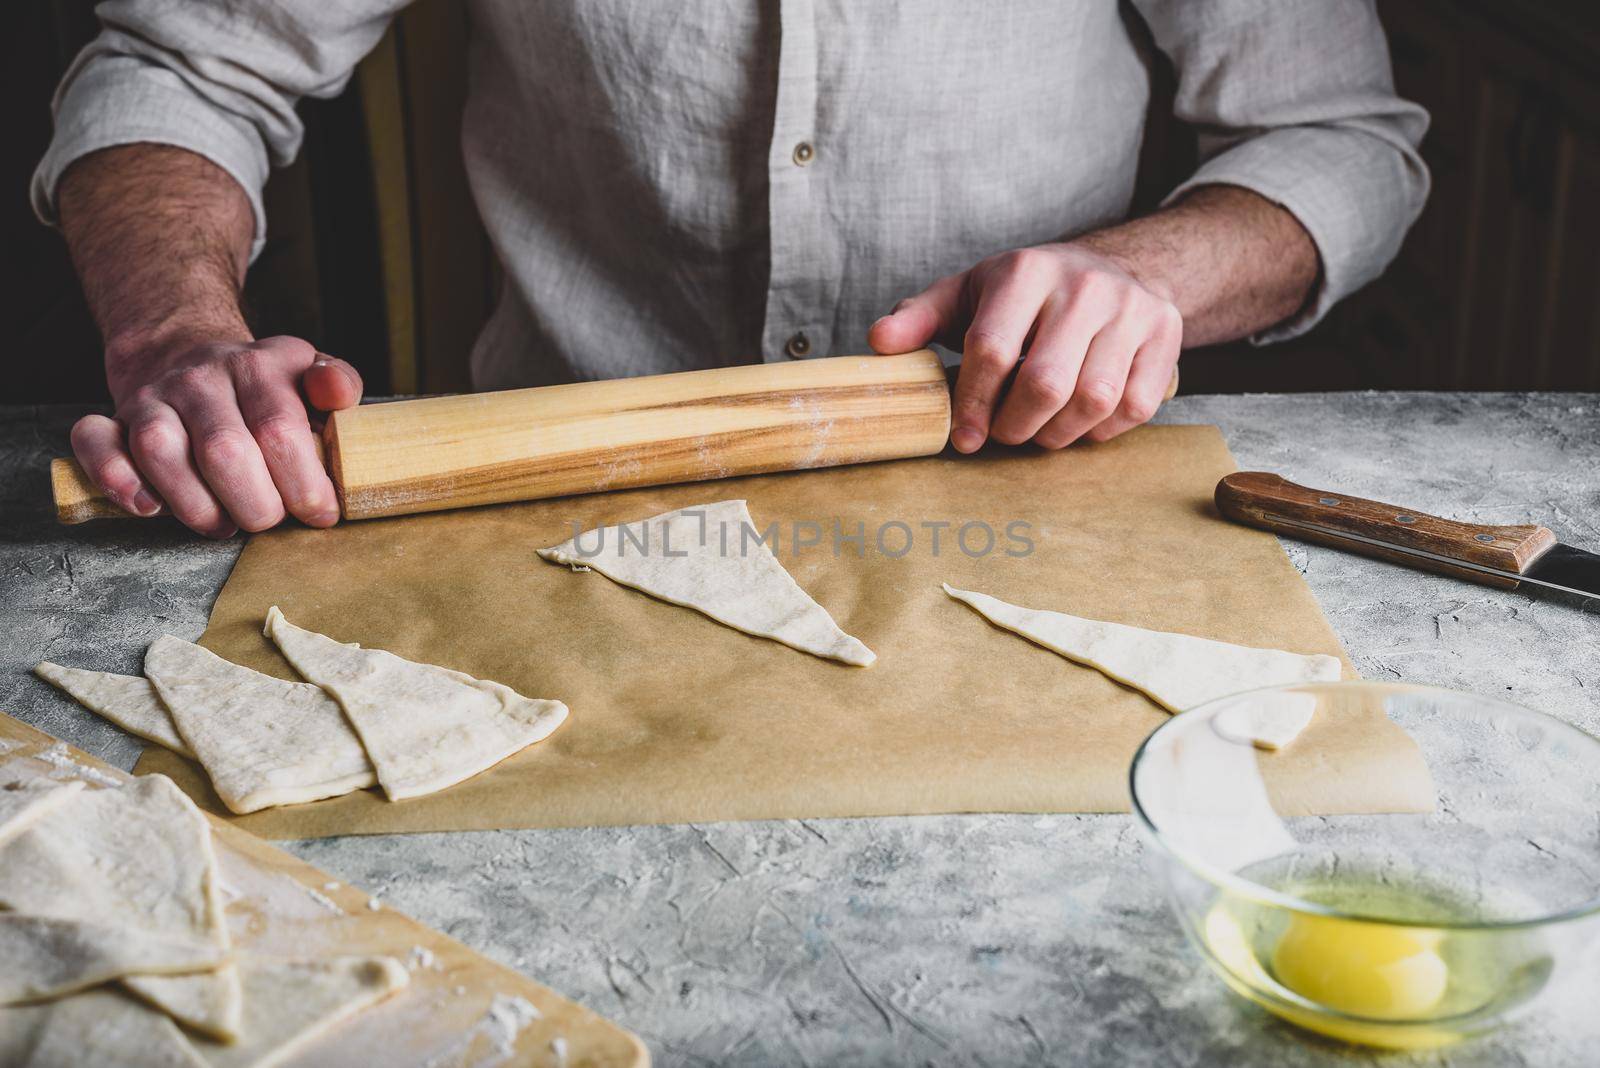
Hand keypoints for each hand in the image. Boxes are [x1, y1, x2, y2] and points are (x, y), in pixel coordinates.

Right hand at [70, 336, 362, 536]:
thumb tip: (336, 393)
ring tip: (224, 524)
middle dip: (255, 504)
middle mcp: (203, 376)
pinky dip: (116, 479)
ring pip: (160, 451)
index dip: (303, 484)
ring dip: (196, 506)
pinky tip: (149, 508)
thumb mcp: (311, 375)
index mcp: (260, 366)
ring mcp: (155, 396)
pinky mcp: (115, 416)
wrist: (190, 354)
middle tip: (269, 518)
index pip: (280, 429)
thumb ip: (338, 384)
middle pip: (224, 450)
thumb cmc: (265, 388)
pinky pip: (96, 443)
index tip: (318, 512)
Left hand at [869, 242, 1181, 452]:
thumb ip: (920, 318)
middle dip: (1015, 427)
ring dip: (1056, 434)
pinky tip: (1077, 422)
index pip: (992, 349)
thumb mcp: (969, 293)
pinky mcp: (1166, 336)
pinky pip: (1132, 408)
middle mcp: (1085, 285)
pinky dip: (1099, 431)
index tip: (965, 436)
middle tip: (1002, 435)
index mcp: (1027, 270)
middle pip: (1045, 384)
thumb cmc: (1027, 293)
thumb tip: (879, 344)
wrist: (1114, 269)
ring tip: (1038, 431)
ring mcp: (1133, 309)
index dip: (974, 403)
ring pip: (1092, 401)